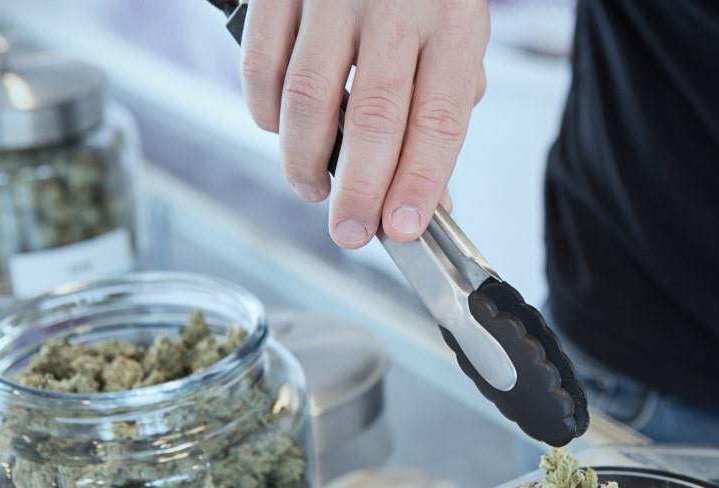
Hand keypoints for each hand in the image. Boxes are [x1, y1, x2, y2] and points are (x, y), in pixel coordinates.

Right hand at [239, 0, 489, 248]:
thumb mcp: (456, 33)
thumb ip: (443, 108)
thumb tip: (431, 196)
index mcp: (455, 20)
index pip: (439, 120)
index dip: (420, 182)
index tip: (403, 227)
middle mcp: (397, 4)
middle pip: (374, 118)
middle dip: (359, 192)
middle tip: (349, 234)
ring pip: (309, 98)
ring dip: (306, 161)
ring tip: (313, 191)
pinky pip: (262, 63)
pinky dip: (263, 112)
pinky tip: (277, 133)